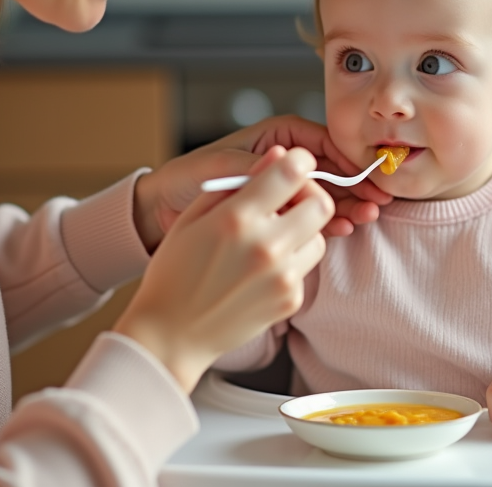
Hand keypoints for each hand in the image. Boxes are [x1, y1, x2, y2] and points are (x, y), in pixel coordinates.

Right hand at [115, 146, 331, 391]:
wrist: (170, 334)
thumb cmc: (175, 272)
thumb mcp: (193, 217)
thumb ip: (237, 182)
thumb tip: (278, 156)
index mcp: (237, 218)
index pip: (293, 172)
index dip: (298, 162)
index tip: (292, 167)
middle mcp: (266, 246)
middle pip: (320, 203)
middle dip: (307, 197)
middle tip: (287, 204)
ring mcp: (282, 276)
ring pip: (319, 236)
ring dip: (302, 231)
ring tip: (270, 240)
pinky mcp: (291, 300)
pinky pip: (306, 267)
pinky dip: (291, 263)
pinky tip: (261, 271)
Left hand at [132, 115, 391, 248]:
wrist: (161, 212)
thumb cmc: (186, 177)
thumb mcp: (220, 166)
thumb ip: (256, 167)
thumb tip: (290, 164)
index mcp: (276, 139)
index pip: (322, 142)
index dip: (347, 157)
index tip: (366, 172)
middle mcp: (284, 162)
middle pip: (332, 169)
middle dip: (355, 184)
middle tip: (377, 199)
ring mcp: (284, 190)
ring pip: (325, 195)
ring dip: (347, 205)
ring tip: (367, 216)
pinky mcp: (279, 214)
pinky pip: (309, 217)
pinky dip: (327, 224)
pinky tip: (344, 229)